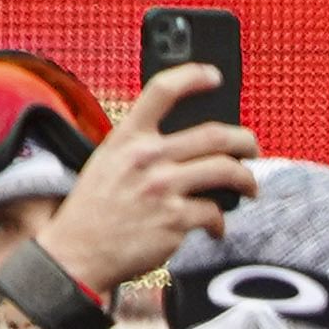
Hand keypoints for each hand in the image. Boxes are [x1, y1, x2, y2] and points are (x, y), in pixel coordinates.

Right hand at [35, 68, 259, 295]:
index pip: (162, 91)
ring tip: (250, 188)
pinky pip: (215, 213)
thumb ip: (142, 148)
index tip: (214, 76)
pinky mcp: (175, 219)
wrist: (77, 253)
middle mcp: (147, 157)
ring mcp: (163, 188)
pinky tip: (214, 228)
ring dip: (247, 180)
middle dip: (245, 141)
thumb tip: (189, 145)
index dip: (193, 76)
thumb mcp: (108, 162)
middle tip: (252, 150)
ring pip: (227, 170)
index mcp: (127, 137)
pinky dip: (220, 222)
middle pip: (214, 135)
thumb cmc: (94, 210)